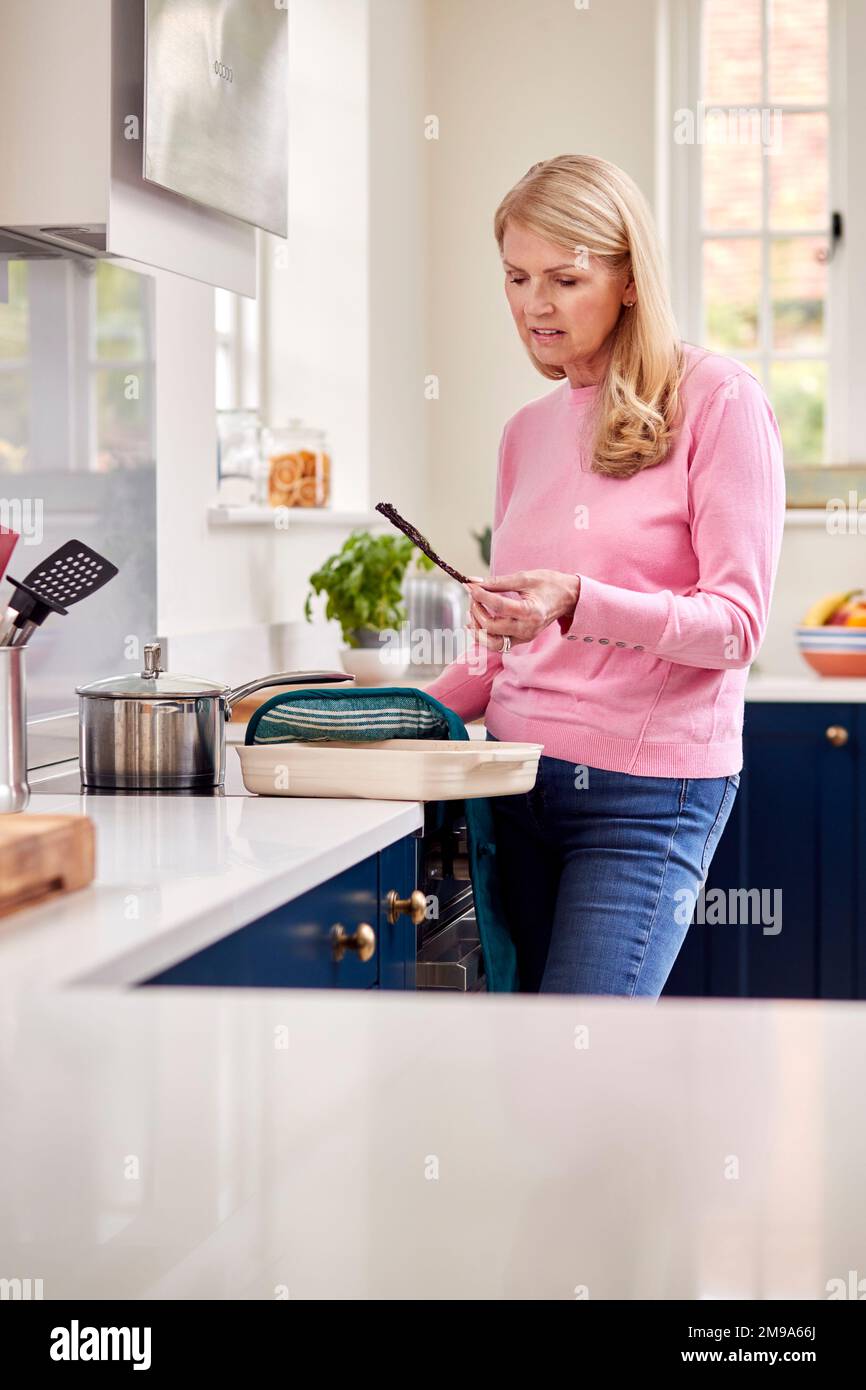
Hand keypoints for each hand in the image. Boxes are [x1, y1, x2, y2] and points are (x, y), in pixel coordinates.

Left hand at [465, 570, 580, 647]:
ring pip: (492, 643)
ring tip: (471, 612)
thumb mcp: (524, 578)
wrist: (568, 598)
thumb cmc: (549, 584)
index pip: (499, 606)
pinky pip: (497, 644)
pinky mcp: (521, 640)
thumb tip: (473, 582)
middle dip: (477, 610)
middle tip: (472, 596)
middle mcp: (528, 629)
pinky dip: (484, 635)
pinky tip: (477, 622)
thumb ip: (497, 582)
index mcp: (531, 611)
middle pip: (492, 627)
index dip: (481, 595)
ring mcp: (524, 637)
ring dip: (477, 629)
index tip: (469, 586)